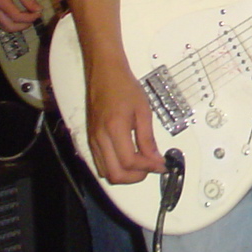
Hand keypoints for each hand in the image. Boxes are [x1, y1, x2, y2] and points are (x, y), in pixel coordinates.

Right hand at [0, 0, 42, 32]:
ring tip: (27, 18)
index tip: (39, 13)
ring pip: (2, 26)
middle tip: (33, 19)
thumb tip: (38, 10)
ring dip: (16, 26)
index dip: (30, 18)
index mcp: (1, 2)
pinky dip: (9, 22)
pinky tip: (18, 15)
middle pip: (8, 27)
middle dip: (23, 26)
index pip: (17, 17)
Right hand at [84, 59, 164, 183]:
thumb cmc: (125, 87)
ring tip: (142, 164)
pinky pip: (100, 163)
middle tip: (151, 168)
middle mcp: (100, 138)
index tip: (161, 165)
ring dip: (125, 174)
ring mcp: (93, 140)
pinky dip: (115, 167)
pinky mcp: (90, 139)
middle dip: (135, 177)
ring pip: (105, 173)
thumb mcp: (143, 110)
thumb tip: (155, 159)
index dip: (147, 167)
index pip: (129, 161)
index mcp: (114, 128)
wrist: (105, 73)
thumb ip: (148, 138)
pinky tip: (128, 159)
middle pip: (115, 174)